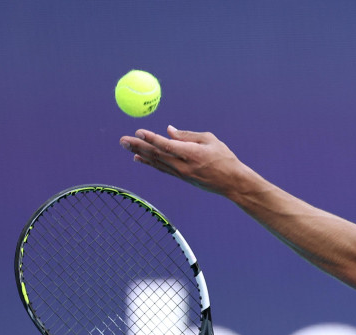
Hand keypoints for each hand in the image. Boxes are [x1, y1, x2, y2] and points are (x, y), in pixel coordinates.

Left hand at [119, 125, 259, 196]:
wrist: (232, 183)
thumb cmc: (224, 158)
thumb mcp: (210, 140)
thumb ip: (188, 135)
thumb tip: (168, 130)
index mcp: (192, 154)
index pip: (167, 146)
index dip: (151, 139)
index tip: (138, 131)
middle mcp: (184, 165)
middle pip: (157, 155)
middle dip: (138, 146)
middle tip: (122, 140)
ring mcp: (181, 174)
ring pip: (157, 162)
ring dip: (139, 153)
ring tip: (125, 145)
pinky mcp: (181, 178)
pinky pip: (161, 169)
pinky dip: (149, 163)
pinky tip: (138, 158)